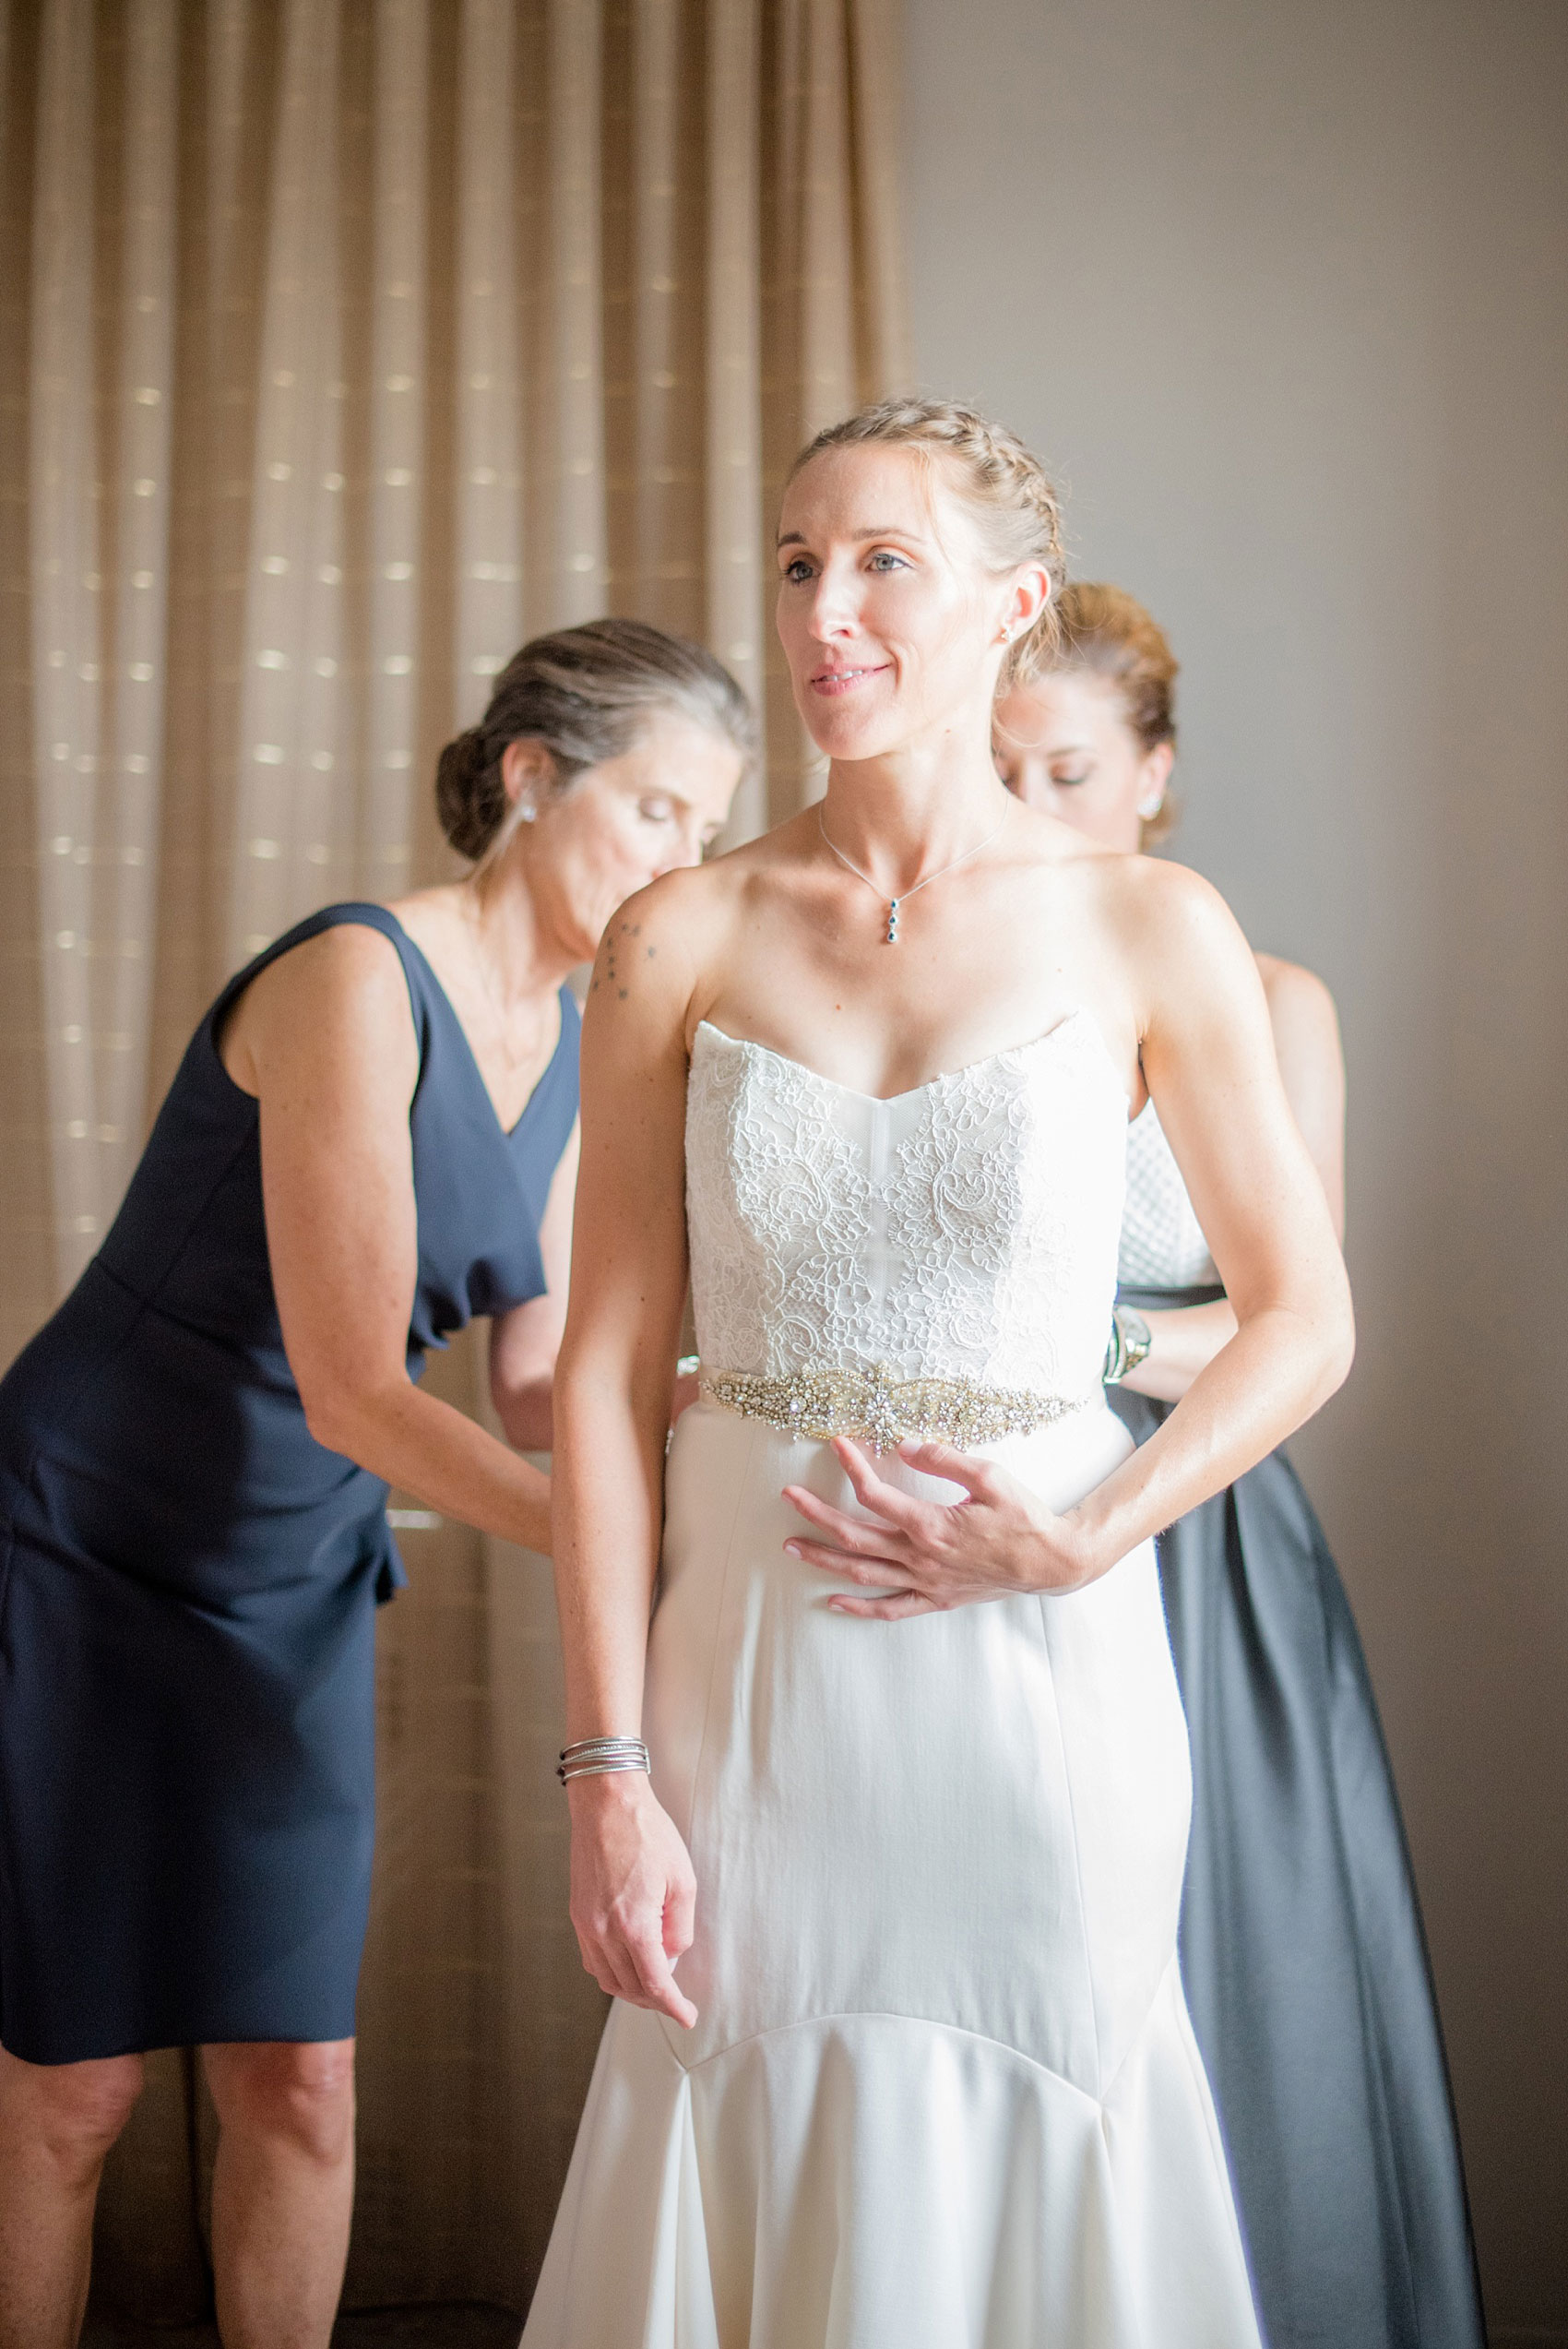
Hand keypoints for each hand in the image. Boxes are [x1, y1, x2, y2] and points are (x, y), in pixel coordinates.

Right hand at [566, 1772, 697, 2026]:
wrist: (606, 1803)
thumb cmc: (648, 1834)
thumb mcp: (682, 1879)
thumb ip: (679, 1927)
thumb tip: (672, 1956)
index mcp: (633, 1925)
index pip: (654, 1983)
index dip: (673, 2006)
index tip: (687, 2017)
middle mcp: (604, 1931)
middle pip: (629, 1987)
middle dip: (655, 2000)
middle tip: (676, 2001)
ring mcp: (586, 1923)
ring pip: (607, 1978)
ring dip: (631, 1989)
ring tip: (655, 1983)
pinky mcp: (577, 1913)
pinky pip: (592, 1958)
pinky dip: (611, 1970)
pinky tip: (629, 1962)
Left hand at [782, 1436, 1096, 1617]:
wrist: (1052, 1562)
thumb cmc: (1024, 1517)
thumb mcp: (990, 1476)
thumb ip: (944, 1459)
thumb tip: (904, 1444)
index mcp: (931, 1524)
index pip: (875, 1495)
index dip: (852, 1467)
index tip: (837, 1444)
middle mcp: (921, 1556)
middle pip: (855, 1536)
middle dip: (817, 1516)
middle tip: (788, 1497)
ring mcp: (926, 1582)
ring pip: (864, 1572)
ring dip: (824, 1560)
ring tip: (791, 1546)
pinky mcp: (936, 1598)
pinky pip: (890, 1608)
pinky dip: (859, 1607)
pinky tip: (834, 1601)